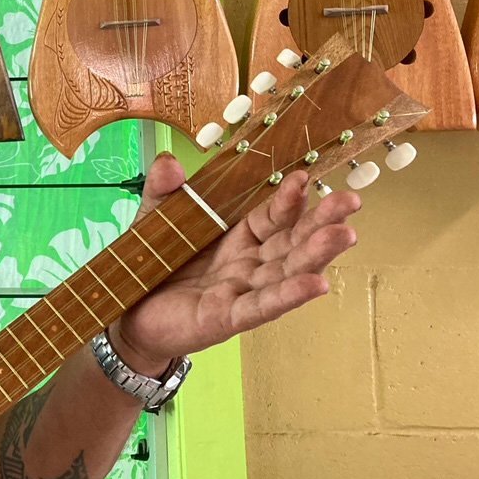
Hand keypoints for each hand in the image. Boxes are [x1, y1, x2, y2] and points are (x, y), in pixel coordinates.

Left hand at [112, 152, 360, 371]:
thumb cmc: (152, 267)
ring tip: (345, 234)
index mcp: (237, 239)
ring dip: (316, 254)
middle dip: (322, 222)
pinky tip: (317, 284)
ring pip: (287, 272)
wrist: (128, 315)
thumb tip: (169, 160)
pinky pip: (263, 306)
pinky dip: (289, 296)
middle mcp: (249, 265)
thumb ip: (163, 192)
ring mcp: (242, 292)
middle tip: (350, 200)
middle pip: (292, 242)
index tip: (304, 177)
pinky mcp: (227, 318)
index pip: (272, 216)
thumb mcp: (154, 220)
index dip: (288, 199)